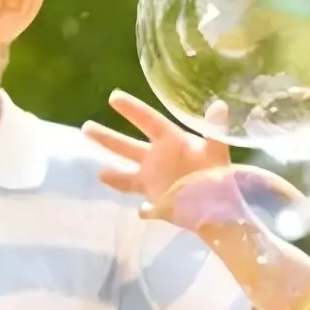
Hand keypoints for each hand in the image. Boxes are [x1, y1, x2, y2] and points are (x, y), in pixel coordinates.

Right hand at [83, 91, 227, 219]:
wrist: (224, 206)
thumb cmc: (220, 173)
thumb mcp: (217, 151)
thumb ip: (215, 131)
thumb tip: (219, 106)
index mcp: (172, 141)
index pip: (148, 120)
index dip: (132, 109)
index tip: (113, 97)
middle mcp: (158, 158)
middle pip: (127, 145)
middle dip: (107, 137)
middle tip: (85, 126)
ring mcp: (155, 179)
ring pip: (126, 173)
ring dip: (112, 173)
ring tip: (97, 171)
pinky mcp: (157, 200)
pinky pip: (144, 206)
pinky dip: (143, 210)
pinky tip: (138, 212)